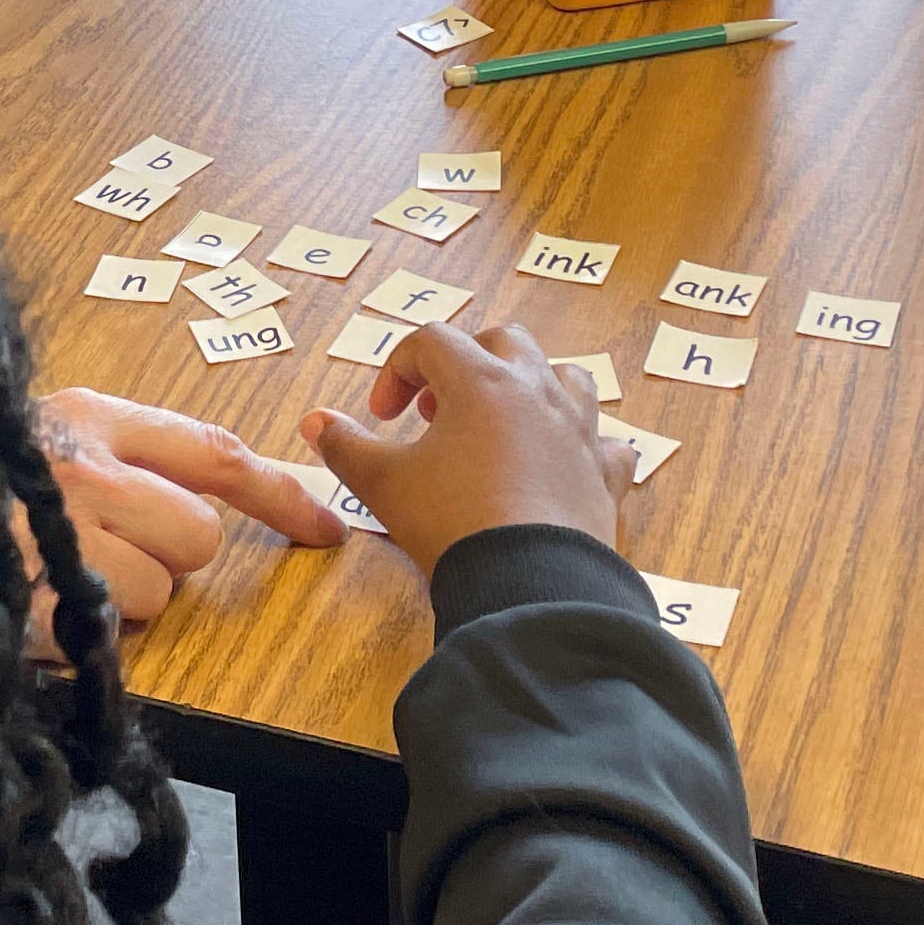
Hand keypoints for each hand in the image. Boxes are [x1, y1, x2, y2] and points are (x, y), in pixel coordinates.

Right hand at [19, 387, 348, 642]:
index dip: (282, 494)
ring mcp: (47, 537)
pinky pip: (103, 635)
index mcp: (91, 418)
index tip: (330, 530)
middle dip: (170, 551)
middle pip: (197, 535)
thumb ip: (140, 450)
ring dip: (123, 597)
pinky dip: (80, 633)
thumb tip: (228, 493)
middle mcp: (77, 470)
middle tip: (109, 544)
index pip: (215, 454)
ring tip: (62, 572)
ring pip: (158, 593)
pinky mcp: (21, 605)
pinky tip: (39, 603)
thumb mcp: (62, 429)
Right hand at [297, 322, 621, 578]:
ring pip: (566, 378)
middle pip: (503, 342)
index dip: (398, 370)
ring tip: (503, 425)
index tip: (382, 416)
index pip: (431, 341)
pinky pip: (608, 444)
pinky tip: (567, 466)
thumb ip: (345, 447)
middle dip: (466, 365)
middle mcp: (536, 390)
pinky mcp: (605, 474)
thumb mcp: (383, 484)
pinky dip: (587, 448)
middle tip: (438, 410)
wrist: (529, 583)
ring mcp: (579, 430)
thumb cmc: (452, 523)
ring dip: (532, 389)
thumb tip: (315, 423)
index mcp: (481, 380)